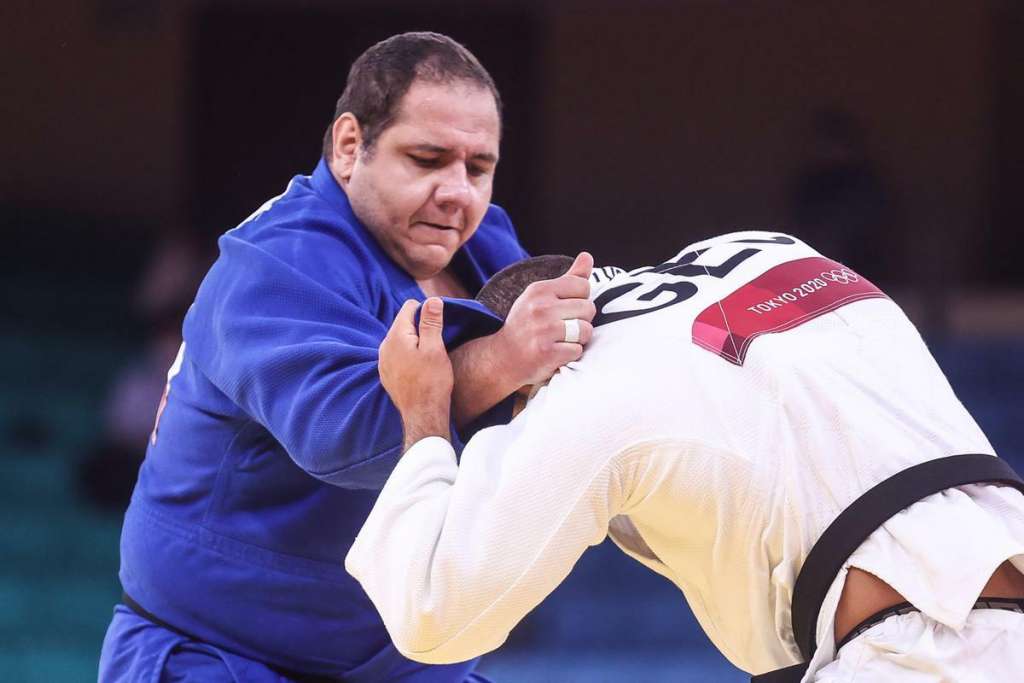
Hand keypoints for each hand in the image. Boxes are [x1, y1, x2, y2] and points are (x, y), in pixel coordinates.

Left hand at [379, 298, 453, 448]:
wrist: (422, 416)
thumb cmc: (432, 382)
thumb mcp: (435, 348)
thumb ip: (431, 322)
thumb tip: (432, 300)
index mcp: (396, 336)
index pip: (409, 307)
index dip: (426, 312)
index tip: (438, 326)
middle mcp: (384, 346)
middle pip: (404, 323)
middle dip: (420, 327)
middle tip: (437, 343)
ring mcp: (383, 361)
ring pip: (401, 340)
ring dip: (414, 342)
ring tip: (429, 358)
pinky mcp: (386, 374)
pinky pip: (397, 355)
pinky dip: (408, 356)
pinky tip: (420, 368)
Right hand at [493, 252, 595, 386]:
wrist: (501, 359)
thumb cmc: (526, 326)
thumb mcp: (540, 297)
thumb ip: (568, 278)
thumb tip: (587, 256)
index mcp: (539, 290)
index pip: (582, 285)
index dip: (580, 299)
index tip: (565, 310)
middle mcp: (540, 307)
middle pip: (588, 308)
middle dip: (582, 321)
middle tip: (562, 329)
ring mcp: (543, 330)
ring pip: (586, 330)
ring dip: (578, 340)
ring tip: (560, 341)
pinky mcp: (547, 353)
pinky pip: (577, 351)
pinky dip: (570, 356)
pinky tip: (555, 354)